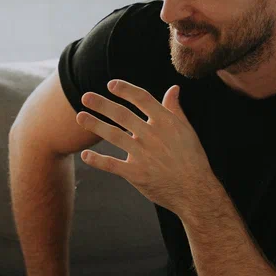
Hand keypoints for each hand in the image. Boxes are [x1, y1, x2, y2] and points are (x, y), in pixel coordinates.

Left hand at [75, 80, 215, 214]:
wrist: (195, 191)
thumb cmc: (192, 158)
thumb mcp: (187, 130)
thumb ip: (175, 109)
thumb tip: (173, 88)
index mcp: (166, 122)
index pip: (142, 99)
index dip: (126, 90)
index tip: (111, 84)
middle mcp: (153, 135)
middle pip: (122, 115)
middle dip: (102, 104)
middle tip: (85, 96)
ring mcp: (143, 155)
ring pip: (114, 136)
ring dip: (95, 125)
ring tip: (80, 117)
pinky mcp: (136, 174)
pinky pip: (112, 165)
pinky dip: (97, 160)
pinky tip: (85, 155)